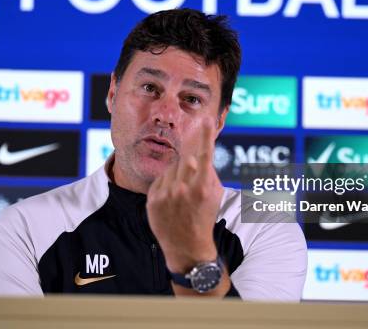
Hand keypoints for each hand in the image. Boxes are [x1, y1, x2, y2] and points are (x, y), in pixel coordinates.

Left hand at [146, 118, 223, 272]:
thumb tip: (199, 155)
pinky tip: (172, 200)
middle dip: (189, 165)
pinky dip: (166, 184)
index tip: (207, 119)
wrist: (186, 248)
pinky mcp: (152, 200)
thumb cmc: (204, 217)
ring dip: (177, 175)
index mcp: (202, 187)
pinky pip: (160, 179)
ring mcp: (166, 194)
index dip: (206, 136)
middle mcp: (183, 189)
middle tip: (192, 182)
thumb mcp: (215, 195)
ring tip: (181, 196)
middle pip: (185, 160)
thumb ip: (209, 172)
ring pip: (171, 168)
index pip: (204, 155)